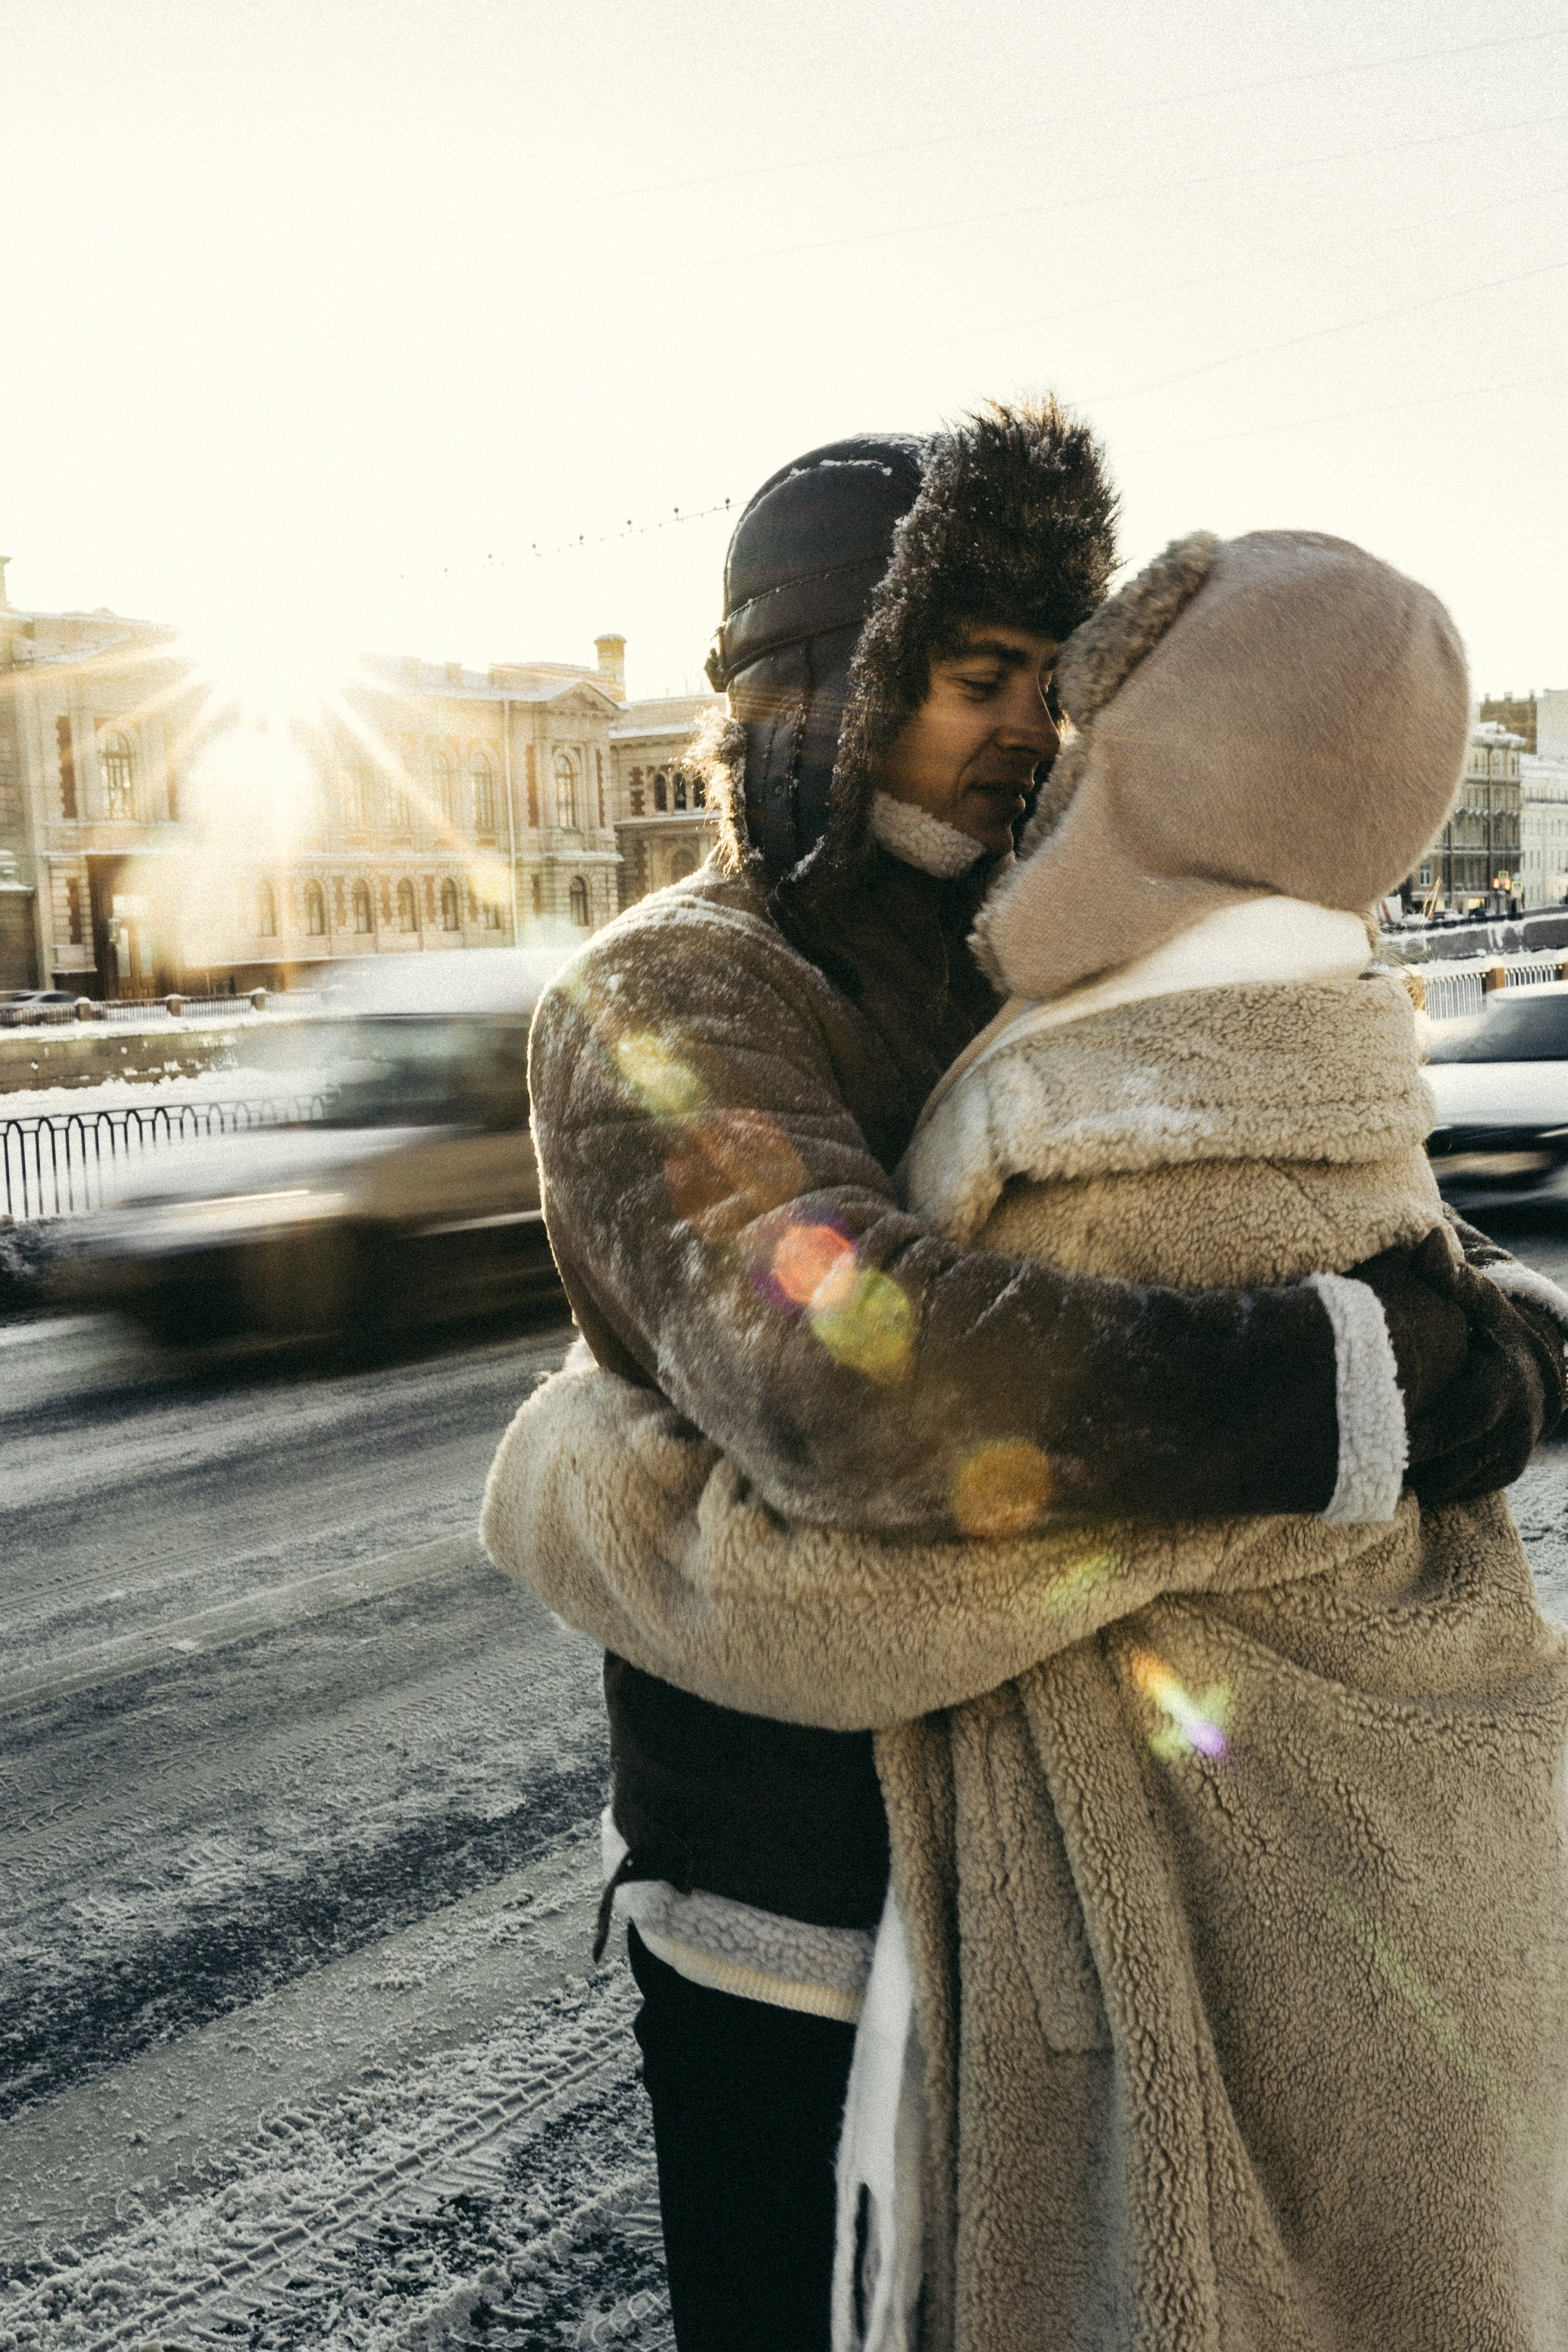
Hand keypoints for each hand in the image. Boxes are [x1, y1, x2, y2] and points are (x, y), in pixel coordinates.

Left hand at [1355, 1229, 1565, 1503]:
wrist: (1536, 1368)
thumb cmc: (1491, 1329)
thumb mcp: (1479, 1300)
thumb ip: (1452, 1279)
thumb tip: (1431, 1242)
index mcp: (1501, 1389)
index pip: (1448, 1426)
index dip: (1407, 1436)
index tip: (1362, 1434)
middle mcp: (1512, 1432)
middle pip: (1442, 1466)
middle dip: (1398, 1464)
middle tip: (1349, 1451)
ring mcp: (1508, 1459)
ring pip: (1444, 1485)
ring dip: (1408, 1476)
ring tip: (1364, 1455)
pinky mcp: (1501, 1476)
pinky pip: (1453, 1492)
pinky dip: (1425, 1482)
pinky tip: (1394, 1464)